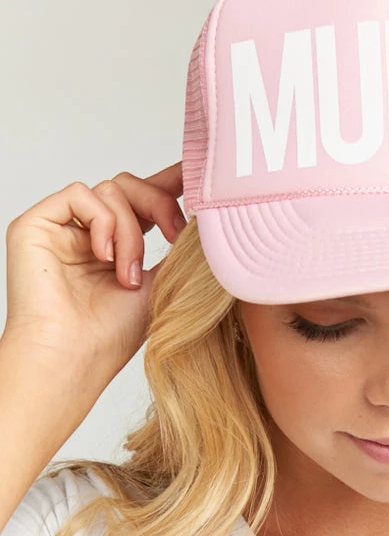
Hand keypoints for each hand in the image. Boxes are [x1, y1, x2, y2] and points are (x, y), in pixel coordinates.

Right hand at [4, 162, 186, 383]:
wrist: (74, 359)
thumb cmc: (111, 336)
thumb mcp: (163, 284)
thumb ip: (179, 249)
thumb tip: (205, 217)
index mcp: (116, 247)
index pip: (143, 201)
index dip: (170, 184)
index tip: (199, 176)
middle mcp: (87, 234)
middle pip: (130, 186)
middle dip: (160, 205)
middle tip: (177, 236)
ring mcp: (61, 229)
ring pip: (110, 190)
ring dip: (131, 231)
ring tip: (128, 276)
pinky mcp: (36, 225)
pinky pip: (79, 194)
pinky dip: (103, 222)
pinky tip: (105, 257)